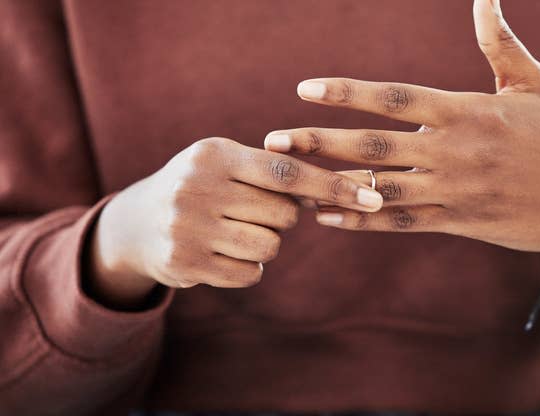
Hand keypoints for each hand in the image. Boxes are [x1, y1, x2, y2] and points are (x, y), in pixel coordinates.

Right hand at [88, 137, 382, 307]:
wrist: (137, 223)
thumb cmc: (201, 187)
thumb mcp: (227, 164)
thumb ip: (275, 171)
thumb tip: (337, 191)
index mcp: (214, 155)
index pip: (287, 171)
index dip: (333, 184)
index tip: (374, 197)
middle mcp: (196, 188)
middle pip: (284, 214)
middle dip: (283, 217)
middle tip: (254, 211)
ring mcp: (187, 228)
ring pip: (269, 246)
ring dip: (265, 244)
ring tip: (236, 231)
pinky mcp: (184, 263)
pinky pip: (250, 273)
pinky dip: (248, 266)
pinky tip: (223, 252)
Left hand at [264, 0, 539, 284]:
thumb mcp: (531, 82)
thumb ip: (498, 40)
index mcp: (468, 110)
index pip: (395, 97)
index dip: (348, 92)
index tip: (305, 89)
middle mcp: (455, 151)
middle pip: (375, 145)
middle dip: (321, 140)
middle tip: (273, 138)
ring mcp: (456, 190)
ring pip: (381, 188)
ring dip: (331, 185)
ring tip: (288, 181)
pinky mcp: (460, 222)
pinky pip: (402, 223)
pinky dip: (363, 221)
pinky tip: (327, 218)